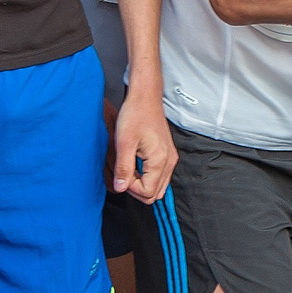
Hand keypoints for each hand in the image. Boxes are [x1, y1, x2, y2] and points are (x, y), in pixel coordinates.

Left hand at [111, 85, 174, 201]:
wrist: (145, 98)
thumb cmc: (135, 115)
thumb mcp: (124, 143)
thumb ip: (123, 168)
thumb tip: (121, 188)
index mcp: (160, 160)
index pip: (147, 193)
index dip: (130, 188)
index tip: (121, 175)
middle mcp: (169, 162)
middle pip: (154, 194)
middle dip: (136, 189)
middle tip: (124, 174)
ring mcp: (170, 159)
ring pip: (158, 187)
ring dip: (142, 184)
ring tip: (129, 169)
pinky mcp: (167, 155)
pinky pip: (159, 176)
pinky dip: (147, 177)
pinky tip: (136, 164)